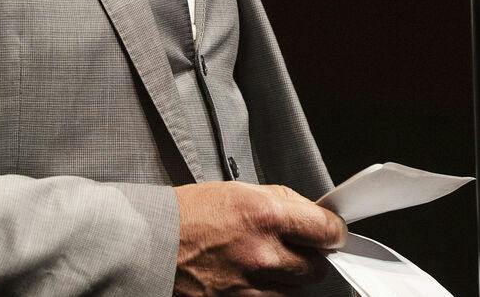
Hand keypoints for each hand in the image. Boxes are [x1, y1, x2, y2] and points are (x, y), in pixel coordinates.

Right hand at [172, 181, 346, 295]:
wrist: (147, 243)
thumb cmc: (185, 214)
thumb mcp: (236, 192)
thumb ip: (279, 203)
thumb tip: (310, 214)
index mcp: (265, 214)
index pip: (326, 230)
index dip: (333, 231)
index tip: (331, 232)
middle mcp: (263, 253)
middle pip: (317, 266)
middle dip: (310, 256)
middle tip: (295, 247)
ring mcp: (251, 285)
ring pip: (297, 289)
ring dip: (289, 277)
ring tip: (265, 263)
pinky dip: (269, 293)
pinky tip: (252, 279)